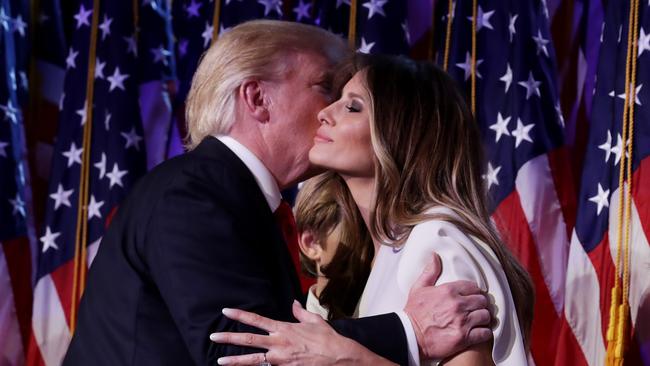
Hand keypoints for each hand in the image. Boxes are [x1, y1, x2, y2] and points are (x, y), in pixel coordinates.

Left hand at [210, 301, 392, 364]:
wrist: (338, 358)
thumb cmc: (327, 339)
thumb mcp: (314, 321)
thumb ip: (300, 312)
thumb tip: (293, 303)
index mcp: (284, 329)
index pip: (257, 320)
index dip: (240, 315)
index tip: (226, 311)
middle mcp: (278, 343)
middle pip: (248, 340)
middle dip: (229, 338)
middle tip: (213, 336)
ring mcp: (279, 359)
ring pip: (252, 360)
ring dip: (235, 361)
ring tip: (220, 360)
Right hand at [403, 252, 491, 359]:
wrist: (409, 336)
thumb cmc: (413, 313)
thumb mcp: (418, 288)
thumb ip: (430, 272)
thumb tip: (434, 256)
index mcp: (449, 291)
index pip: (473, 287)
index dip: (474, 291)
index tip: (472, 296)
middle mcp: (458, 305)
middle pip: (482, 301)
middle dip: (480, 305)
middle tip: (477, 309)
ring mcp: (462, 322)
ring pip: (485, 316)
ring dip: (483, 319)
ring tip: (479, 321)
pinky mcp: (464, 338)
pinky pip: (484, 333)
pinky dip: (484, 333)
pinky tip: (479, 332)